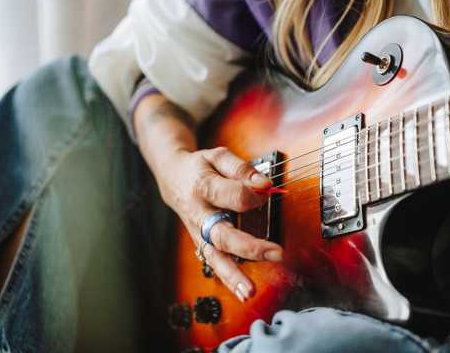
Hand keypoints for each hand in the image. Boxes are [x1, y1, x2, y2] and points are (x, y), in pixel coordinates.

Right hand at [154, 146, 283, 301]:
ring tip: (250, 291)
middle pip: (222, 234)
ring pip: (214, 256)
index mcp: (203, 186)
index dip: (254, 194)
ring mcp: (198, 231)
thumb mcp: (219, 157)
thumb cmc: (200, 167)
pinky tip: (243, 292)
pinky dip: (228, 279)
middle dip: (249, 246)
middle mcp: (199, 213)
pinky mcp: (201, 242)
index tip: (267, 190)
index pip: (233, 196)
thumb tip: (265, 185)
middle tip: (276, 253)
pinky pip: (214, 262)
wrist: (172, 177)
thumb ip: (242, 169)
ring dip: (233, 275)